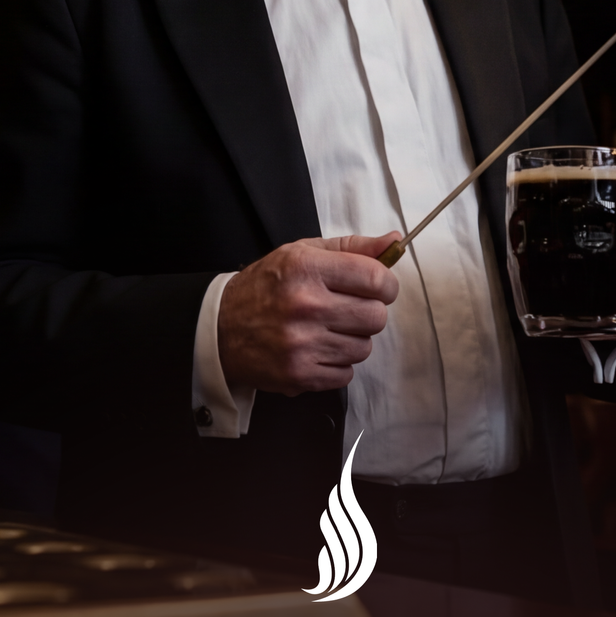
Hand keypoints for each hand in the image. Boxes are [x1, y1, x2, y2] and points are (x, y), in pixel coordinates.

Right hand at [219, 234, 402, 395]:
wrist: (220, 328)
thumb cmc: (266, 287)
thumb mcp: (302, 253)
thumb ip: (352, 247)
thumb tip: (395, 242)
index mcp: (306, 268)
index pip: (376, 279)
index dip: (386, 285)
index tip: (378, 288)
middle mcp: (305, 305)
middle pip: (376, 316)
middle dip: (369, 313)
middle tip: (349, 309)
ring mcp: (302, 344)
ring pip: (364, 347)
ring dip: (352, 340)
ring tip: (328, 330)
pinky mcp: (299, 374)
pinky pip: (346, 373)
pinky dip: (337, 364)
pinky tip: (318, 349)